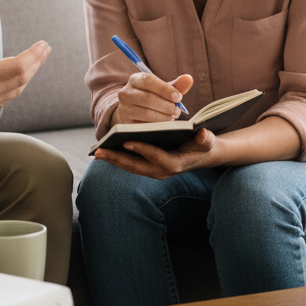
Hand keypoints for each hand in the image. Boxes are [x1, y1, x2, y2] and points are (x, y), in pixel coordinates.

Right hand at [0, 21, 50, 124]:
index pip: (19, 66)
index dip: (34, 55)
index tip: (43, 44)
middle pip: (23, 78)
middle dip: (37, 62)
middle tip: (45, 48)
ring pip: (17, 89)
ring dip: (29, 74)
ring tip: (37, 59)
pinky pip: (8, 97)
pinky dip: (17, 84)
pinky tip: (19, 74)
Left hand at [94, 127, 216, 179]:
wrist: (203, 155)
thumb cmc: (203, 144)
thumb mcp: (208, 140)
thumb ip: (206, 138)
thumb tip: (203, 134)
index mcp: (176, 163)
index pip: (156, 157)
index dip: (142, 149)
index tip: (127, 142)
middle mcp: (163, 171)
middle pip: (136, 166)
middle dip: (117, 159)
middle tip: (99, 151)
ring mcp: (154, 172)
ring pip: (130, 167)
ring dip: (114, 160)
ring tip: (97, 152)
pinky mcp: (149, 169)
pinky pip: (131, 165)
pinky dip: (118, 159)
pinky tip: (105, 152)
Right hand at [110, 72, 193, 128]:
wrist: (134, 109)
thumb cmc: (152, 96)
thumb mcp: (163, 89)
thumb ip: (177, 85)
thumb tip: (189, 79)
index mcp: (135, 79)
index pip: (148, 81)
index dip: (165, 89)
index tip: (179, 97)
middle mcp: (125, 93)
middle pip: (147, 98)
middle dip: (166, 106)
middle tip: (177, 111)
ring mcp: (123, 109)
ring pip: (146, 113)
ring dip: (163, 117)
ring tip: (173, 117)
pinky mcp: (125, 123)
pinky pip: (143, 126)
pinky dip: (156, 125)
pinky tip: (164, 124)